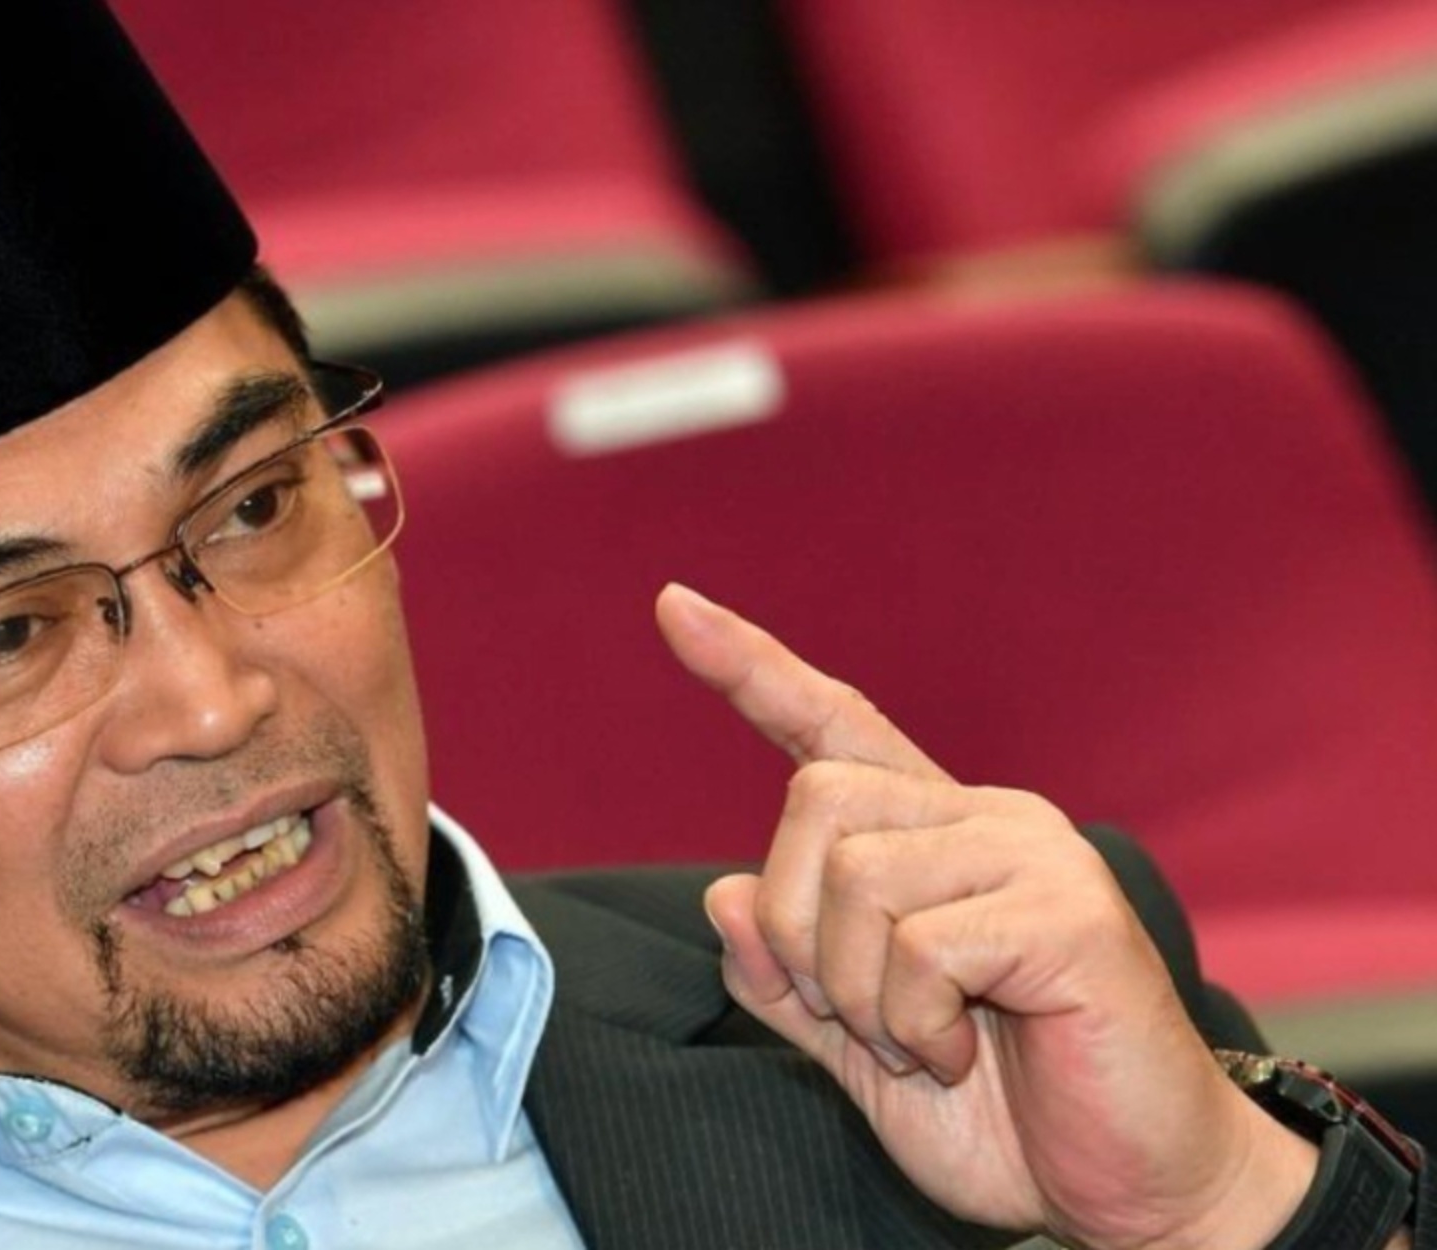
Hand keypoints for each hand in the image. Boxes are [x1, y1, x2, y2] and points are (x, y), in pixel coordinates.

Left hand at [656, 584, 1320, 1249]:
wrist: (1129, 1189)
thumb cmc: (1000, 1113)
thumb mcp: (855, 1046)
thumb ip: (784, 977)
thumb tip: (724, 893)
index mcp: (932, 838)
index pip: (832, 729)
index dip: (751, 668)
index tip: (676, 607)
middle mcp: (985, 820)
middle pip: (814, 802)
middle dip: (797, 930)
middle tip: (858, 1017)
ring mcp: (1034, 857)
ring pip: (858, 876)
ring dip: (858, 993)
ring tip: (925, 1043)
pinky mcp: (1071, 913)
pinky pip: (923, 946)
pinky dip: (913, 1021)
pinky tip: (960, 1051)